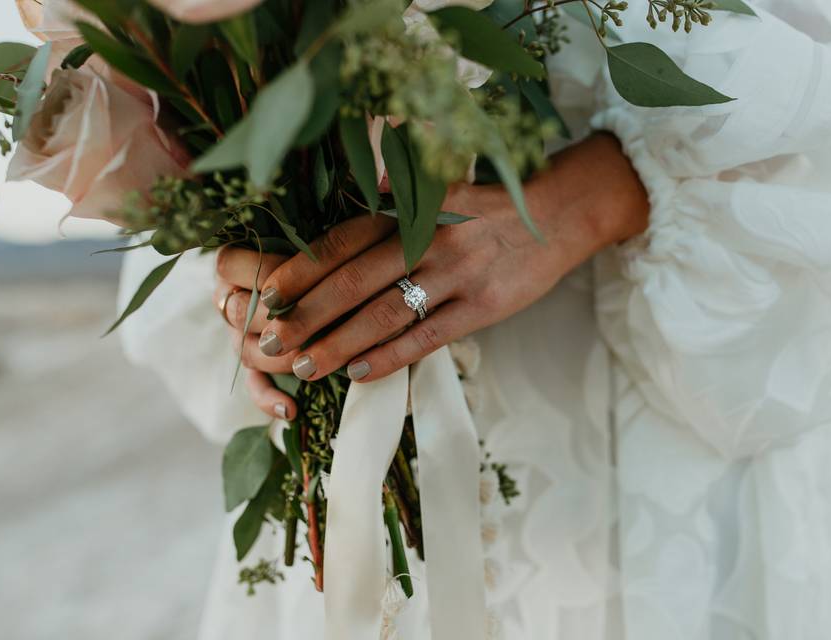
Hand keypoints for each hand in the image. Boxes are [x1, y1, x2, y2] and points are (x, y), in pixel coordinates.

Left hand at [217, 132, 648, 394]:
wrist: (563, 211)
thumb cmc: (491, 204)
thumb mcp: (442, 183)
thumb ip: (395, 189)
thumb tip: (356, 180)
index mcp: (411, 208)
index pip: (341, 242)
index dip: (300, 271)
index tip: (267, 297)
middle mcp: (427, 238)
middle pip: (352, 283)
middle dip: (306, 317)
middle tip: (271, 342)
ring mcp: (456, 275)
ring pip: (384, 316)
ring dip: (339, 345)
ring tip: (305, 367)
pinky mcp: (482, 307)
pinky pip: (427, 338)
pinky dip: (390, 357)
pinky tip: (359, 374)